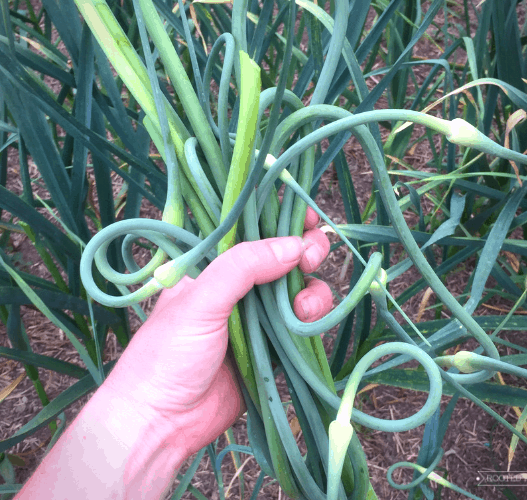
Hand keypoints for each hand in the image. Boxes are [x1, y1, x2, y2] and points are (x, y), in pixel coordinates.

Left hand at [102, 207, 331, 455]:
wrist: (163, 422)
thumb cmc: (168, 353)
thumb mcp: (200, 300)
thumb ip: (243, 268)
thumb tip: (294, 245)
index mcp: (213, 267)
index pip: (251, 232)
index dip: (281, 220)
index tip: (309, 217)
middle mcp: (237, 287)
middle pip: (281, 258)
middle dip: (304, 252)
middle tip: (312, 258)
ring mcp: (256, 317)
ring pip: (297, 290)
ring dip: (310, 289)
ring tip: (303, 305)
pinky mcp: (272, 346)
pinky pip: (300, 324)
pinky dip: (311, 317)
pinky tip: (307, 320)